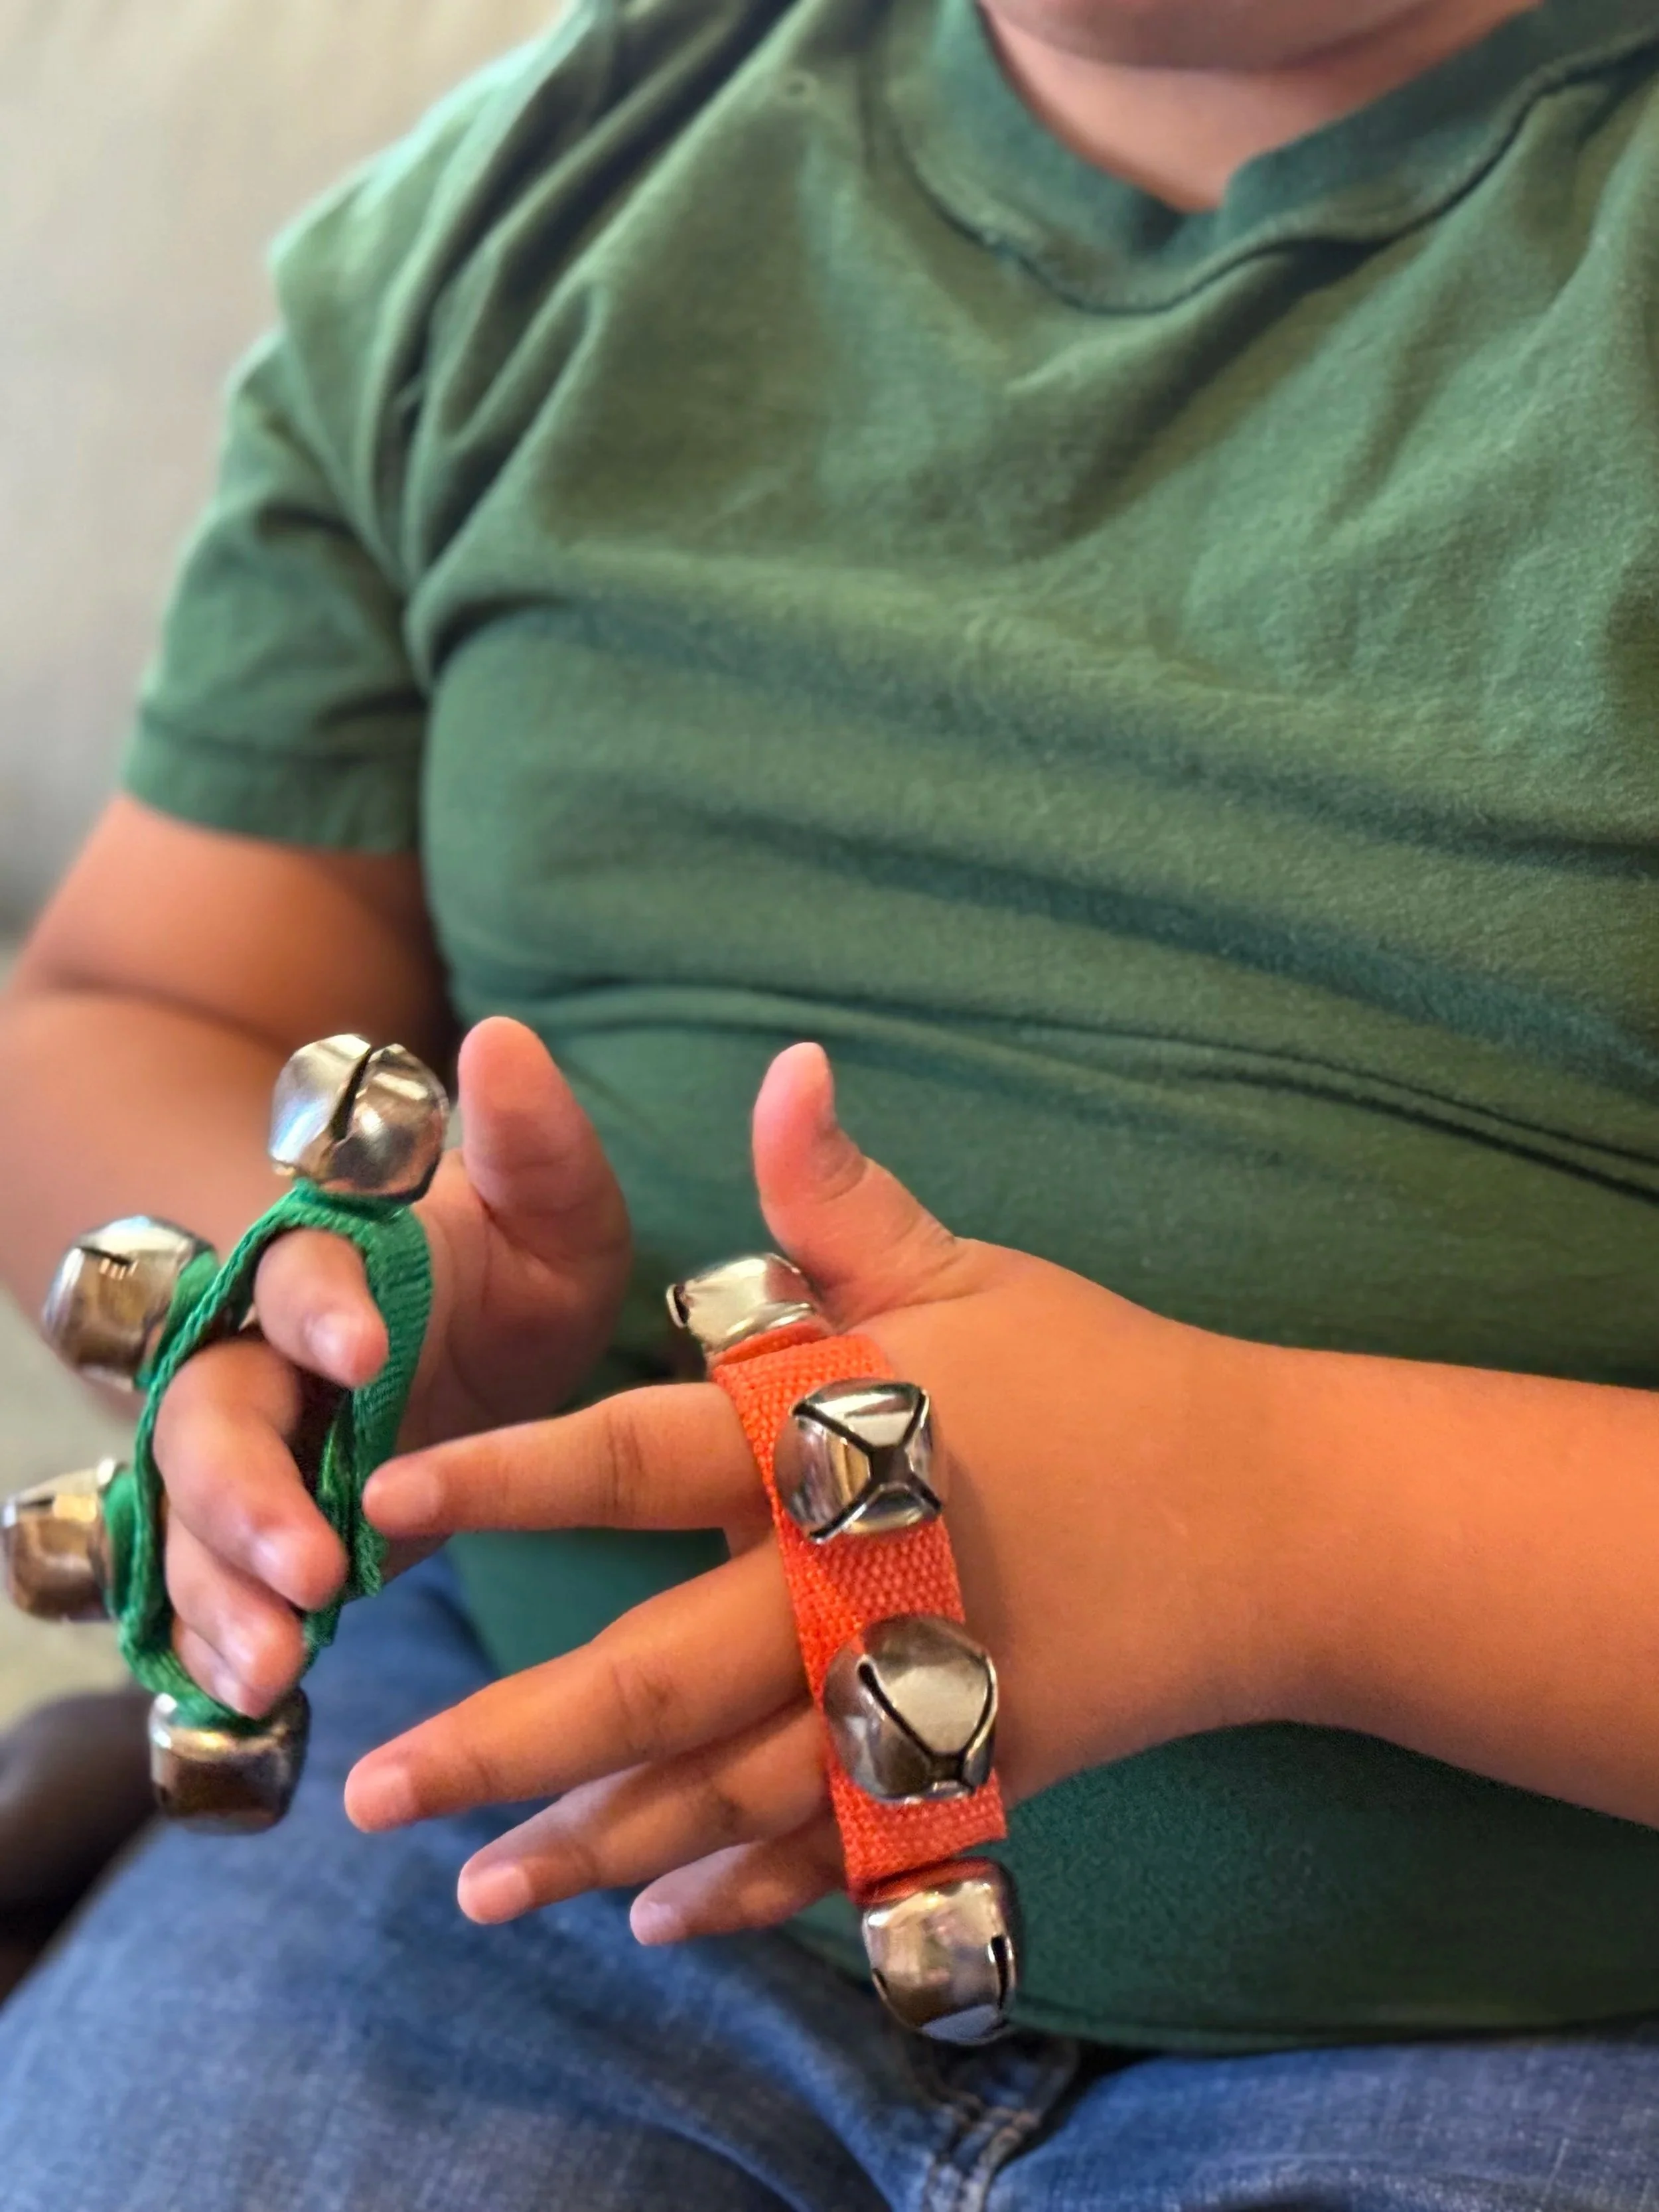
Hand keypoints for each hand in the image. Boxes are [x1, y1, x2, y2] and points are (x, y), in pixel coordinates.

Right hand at [154, 1019, 629, 1718]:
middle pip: (210, 1412)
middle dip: (245, 1490)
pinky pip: (203, 1594)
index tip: (365, 1353)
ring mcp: (247, 1456)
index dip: (320, 1309)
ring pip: (189, 1516)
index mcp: (336, 1265)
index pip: (300, 1274)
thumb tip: (504, 1036)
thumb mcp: (559, 1222)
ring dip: (220, 1589)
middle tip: (311, 1565)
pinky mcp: (250, 1541)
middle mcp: (262, 1357)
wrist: (472, 1358)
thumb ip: (538, 1147)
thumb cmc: (516, 1280)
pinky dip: (214, 1647)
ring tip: (273, 1664)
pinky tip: (245, 1703)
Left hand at [347, 1045, 1294, 1942]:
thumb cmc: (1112, 1380)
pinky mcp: (969, 1771)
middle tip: (373, 1788)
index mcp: (840, 1442)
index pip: (642, 1457)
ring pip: (726, 1793)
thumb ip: (845, 1202)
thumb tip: (784, 1063)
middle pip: (656, 1674)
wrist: (1278, 1521)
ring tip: (475, 1889)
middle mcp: (855, 1583)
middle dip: (507, 1740)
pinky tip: (654, 1923)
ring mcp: (913, 1697)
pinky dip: (747, 1891)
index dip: (512, 1479)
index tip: (392, 1507)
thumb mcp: (974, 1275)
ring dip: (597, 1847)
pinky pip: (837, 1850)